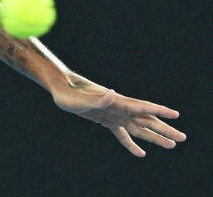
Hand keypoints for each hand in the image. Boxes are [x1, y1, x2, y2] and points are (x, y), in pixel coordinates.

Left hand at [51, 74, 185, 156]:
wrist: (61, 89)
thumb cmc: (70, 93)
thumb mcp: (81, 98)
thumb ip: (98, 98)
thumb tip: (112, 94)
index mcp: (117, 102)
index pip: (143, 107)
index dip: (159, 110)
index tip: (175, 114)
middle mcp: (120, 108)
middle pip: (147, 120)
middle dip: (164, 129)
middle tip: (182, 138)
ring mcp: (114, 115)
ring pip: (139, 128)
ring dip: (154, 137)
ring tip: (171, 145)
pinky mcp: (106, 121)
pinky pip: (122, 135)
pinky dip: (131, 144)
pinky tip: (141, 153)